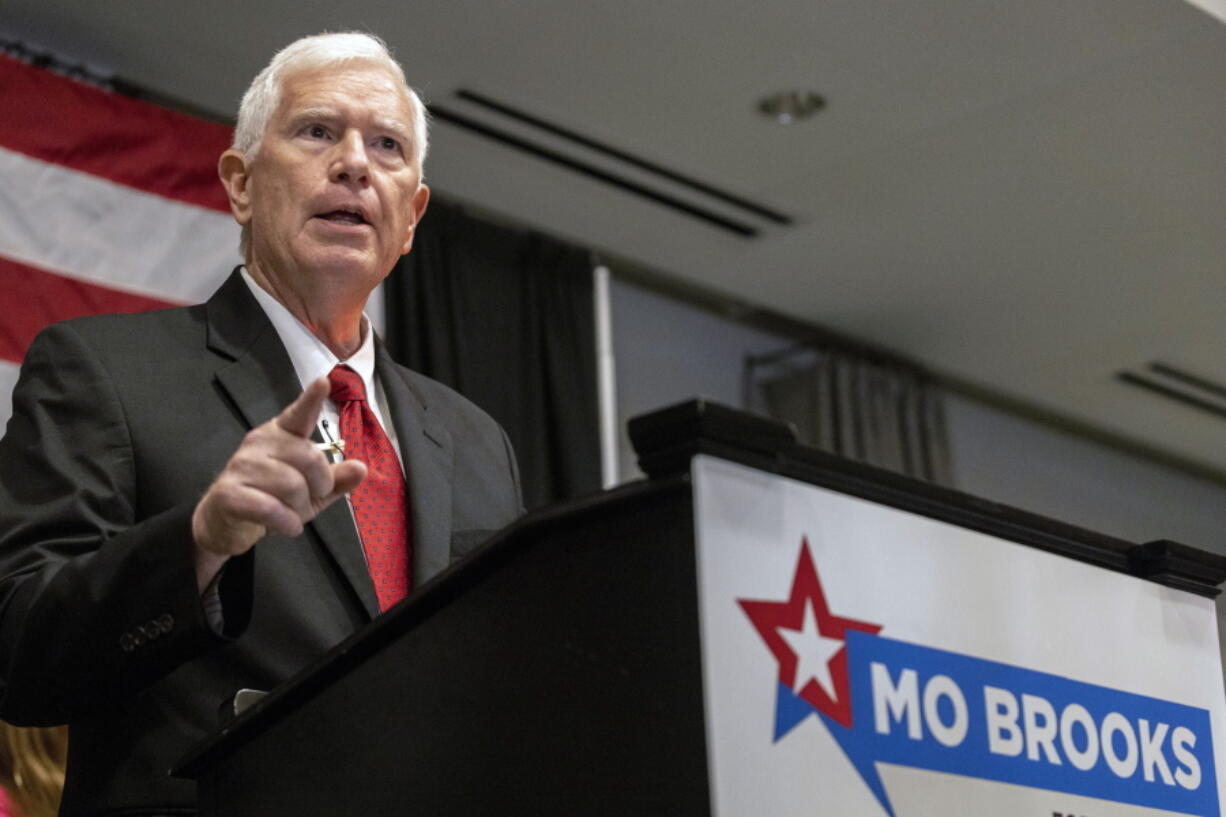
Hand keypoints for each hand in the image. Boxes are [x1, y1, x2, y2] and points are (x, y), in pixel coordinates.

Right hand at [191, 377, 366, 569]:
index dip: (311, 399)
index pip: (299, 414)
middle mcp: (259, 444)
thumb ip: (336, 480)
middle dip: (319, 485)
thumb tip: (361, 468)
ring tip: (289, 512)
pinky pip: (272, 509)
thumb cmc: (271, 500)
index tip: (323, 381)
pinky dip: (287, 523)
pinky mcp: (229, 493)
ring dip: (300, 508)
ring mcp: (241, 466)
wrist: (225, 524)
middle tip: (307, 498)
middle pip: (309, 458)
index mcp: (280, 435)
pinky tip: (284, 526)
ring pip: (292, 486)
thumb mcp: (311, 493)